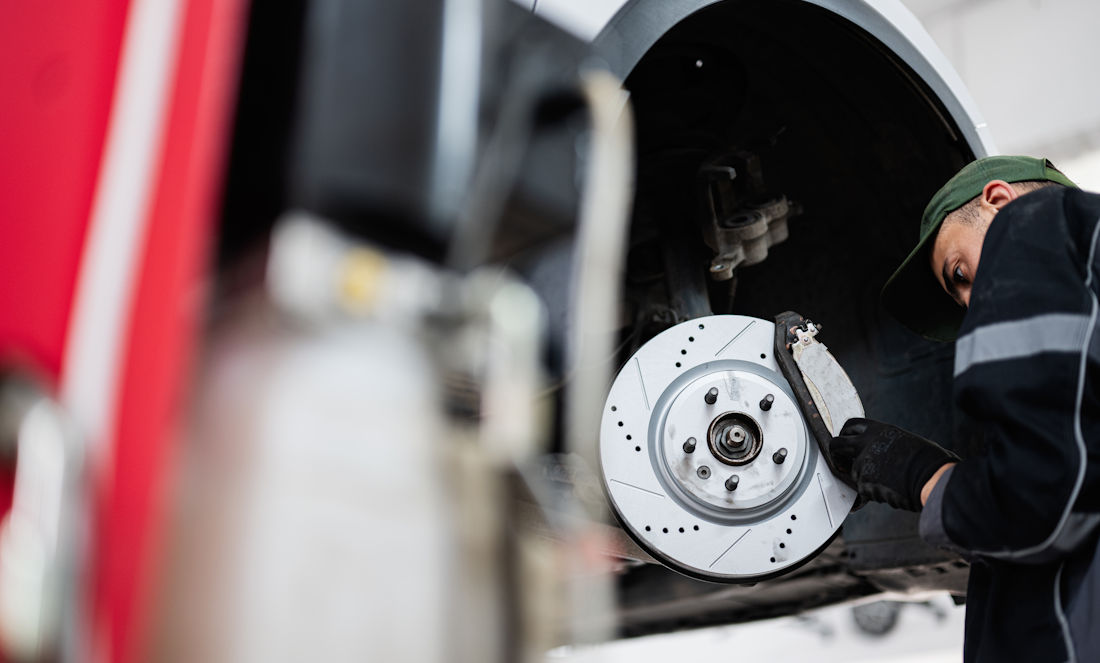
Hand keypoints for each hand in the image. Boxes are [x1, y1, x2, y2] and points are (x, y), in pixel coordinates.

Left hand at [827, 418, 959, 511]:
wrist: (932, 477)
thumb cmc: (928, 460)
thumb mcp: (904, 441)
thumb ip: (886, 443)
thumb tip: (879, 449)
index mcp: (878, 430)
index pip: (851, 425)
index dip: (845, 434)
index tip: (845, 441)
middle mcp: (866, 443)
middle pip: (836, 445)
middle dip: (836, 455)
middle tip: (841, 464)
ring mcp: (863, 462)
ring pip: (853, 472)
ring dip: (864, 479)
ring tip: (888, 482)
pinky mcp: (864, 482)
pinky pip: (863, 490)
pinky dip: (873, 493)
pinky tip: (890, 491)